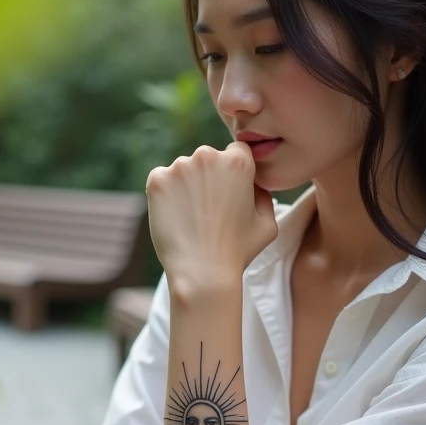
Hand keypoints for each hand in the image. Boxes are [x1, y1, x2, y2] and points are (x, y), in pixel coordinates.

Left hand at [145, 142, 277, 286]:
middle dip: (209, 177)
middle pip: (208, 158)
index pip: (236, 151)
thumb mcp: (269, 224)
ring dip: (186, 185)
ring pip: (184, 170)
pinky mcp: (157, 180)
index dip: (233, 171)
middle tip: (209, 209)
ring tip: (192, 217)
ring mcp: (180, 166)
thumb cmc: (239, 251)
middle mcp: (208, 156)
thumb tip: (254, 184)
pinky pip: (162, 180)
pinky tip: (175, 217)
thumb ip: (264, 195)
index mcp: (238, 161)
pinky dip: (166, 195)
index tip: (229, 191)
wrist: (202, 272)